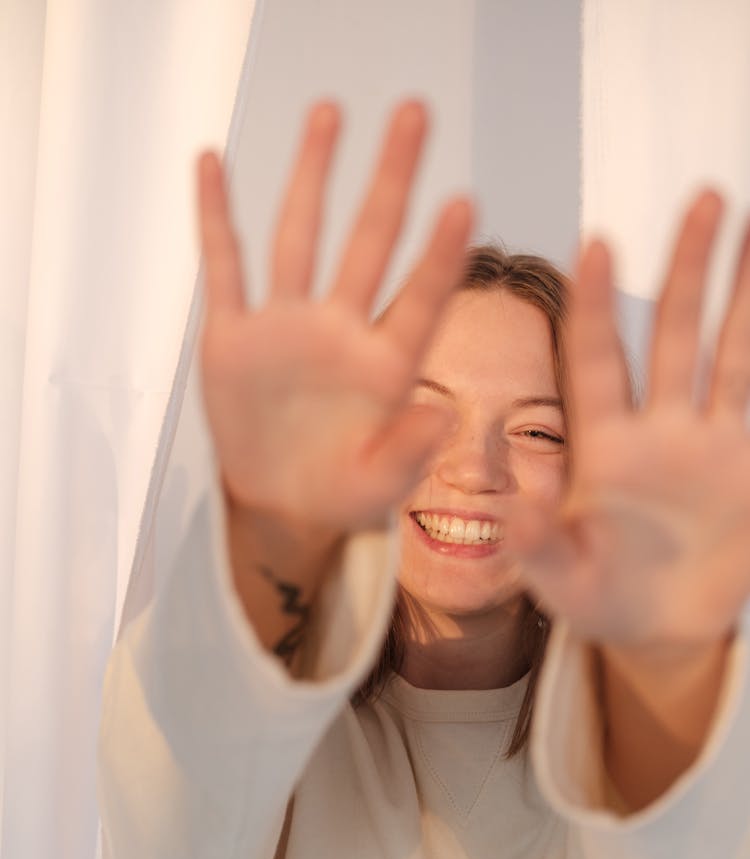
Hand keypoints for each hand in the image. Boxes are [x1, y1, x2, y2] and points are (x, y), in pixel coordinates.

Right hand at [197, 101, 472, 536]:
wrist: (280, 504)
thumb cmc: (340, 494)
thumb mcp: (377, 488)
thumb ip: (407, 454)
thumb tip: (441, 414)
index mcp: (386, 366)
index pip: (421, 299)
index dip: (439, 256)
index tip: (463, 204)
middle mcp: (341, 332)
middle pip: (370, 242)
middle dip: (391, 180)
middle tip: (414, 115)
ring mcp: (288, 327)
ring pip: (301, 237)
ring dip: (312, 176)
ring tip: (330, 112)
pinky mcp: (234, 335)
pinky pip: (224, 267)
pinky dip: (216, 218)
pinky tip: (213, 165)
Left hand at [505, 192, 749, 647]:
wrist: (661, 630)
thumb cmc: (599, 602)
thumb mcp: (563, 581)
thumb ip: (540, 547)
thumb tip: (515, 511)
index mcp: (601, 448)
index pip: (595, 361)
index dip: (594, 306)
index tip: (594, 246)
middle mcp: (656, 429)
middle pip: (671, 333)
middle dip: (686, 269)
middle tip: (700, 199)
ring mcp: (707, 441)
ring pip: (729, 351)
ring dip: (742, 293)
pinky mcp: (747, 462)